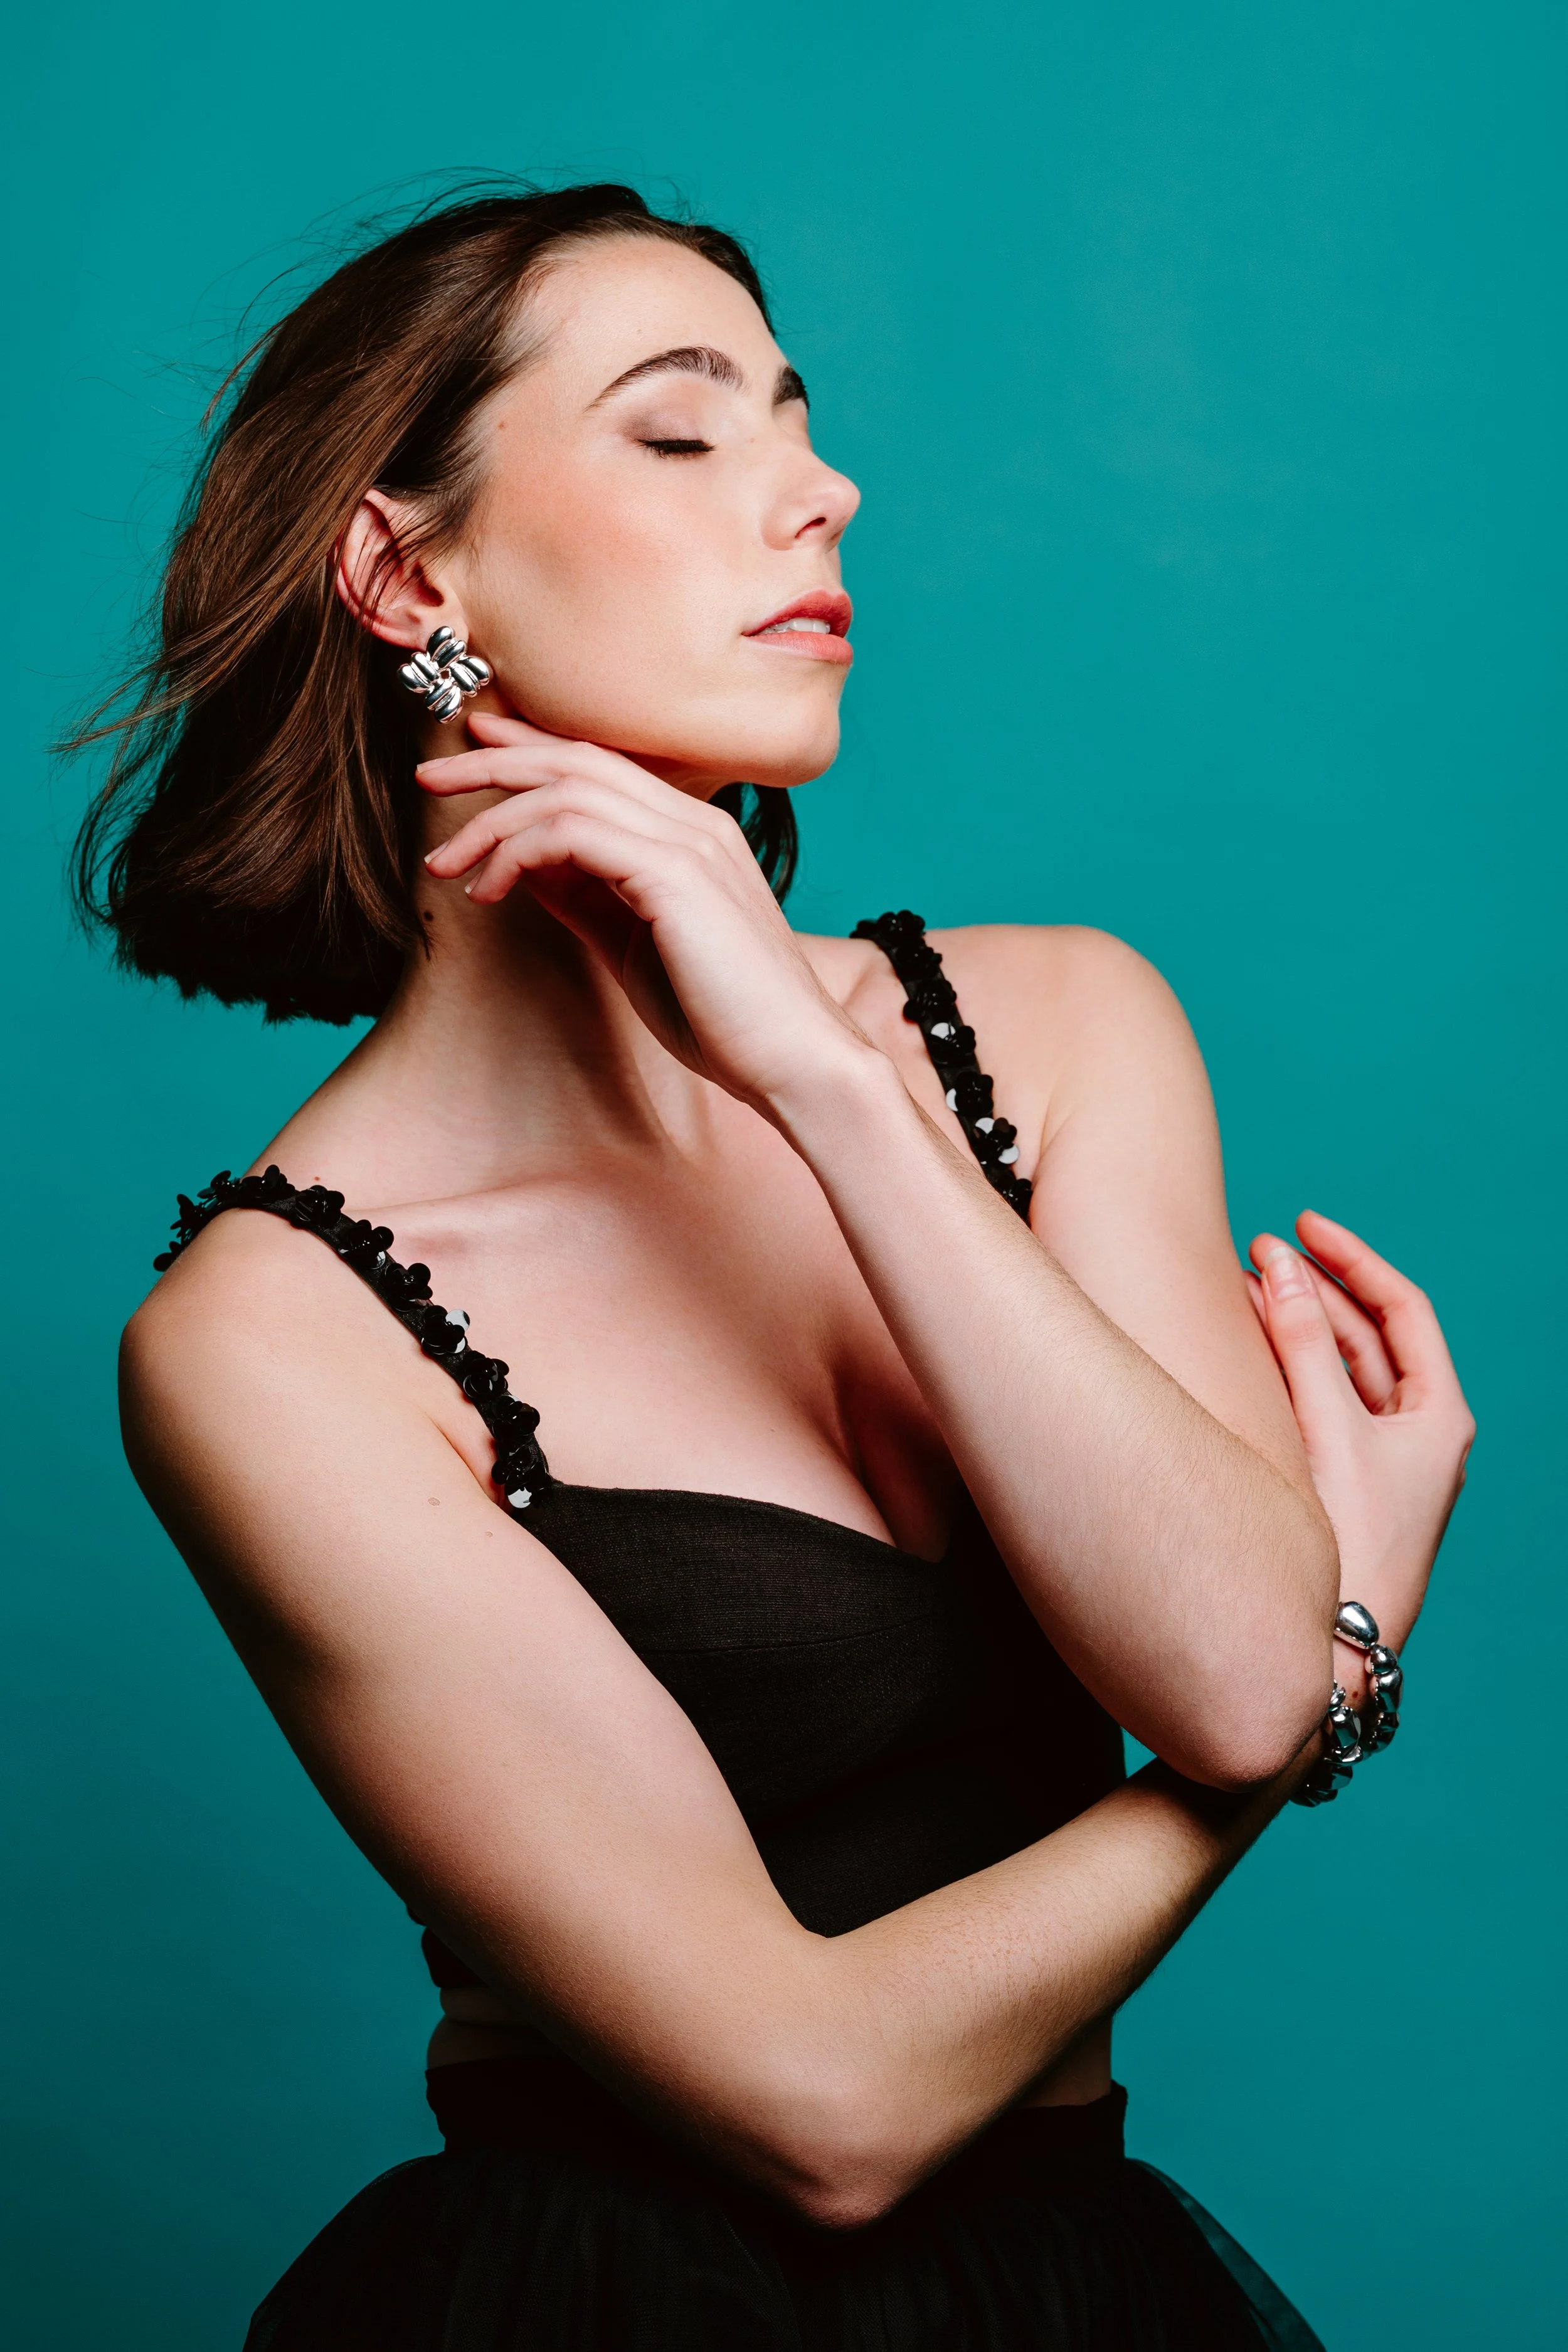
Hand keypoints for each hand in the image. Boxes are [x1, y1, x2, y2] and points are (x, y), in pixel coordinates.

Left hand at [418, 714, 867, 1110]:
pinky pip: (572, 833)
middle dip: (493, 761)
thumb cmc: (721, 1017)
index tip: (474, 749)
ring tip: (447, 862)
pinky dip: (517, 852)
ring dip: (491, 820)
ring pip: (566, 790)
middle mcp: (695, 822)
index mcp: (693, 833)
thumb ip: (585, 897)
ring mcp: (688, 842)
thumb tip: (524, 862)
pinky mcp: (674, 875)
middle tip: (429, 771)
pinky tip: (491, 890)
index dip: (531, 747)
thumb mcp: (632, 945)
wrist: (792, 1061)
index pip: (600, 764)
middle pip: (576, 758)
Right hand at [1247, 1212, 1473, 1687]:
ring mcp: (1382, 1460)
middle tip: (1257, 1253)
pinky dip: (1284, 1367)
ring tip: (1242, 1288)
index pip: (1402, 1309)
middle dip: (1314, 1289)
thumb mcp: (1328, 1428)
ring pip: (1339, 1368)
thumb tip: (1275, 1265)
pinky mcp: (1344, 1482)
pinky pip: (1318, 1403)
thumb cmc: (1349, 1545)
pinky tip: (1246, 1346)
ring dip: (1294, 1325)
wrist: (1332, 1649)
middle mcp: (1419, 1435)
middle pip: (1369, 1335)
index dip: (1353, 1258)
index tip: (1302, 1224)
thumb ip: (1302, 1343)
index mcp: (1440, 1418)